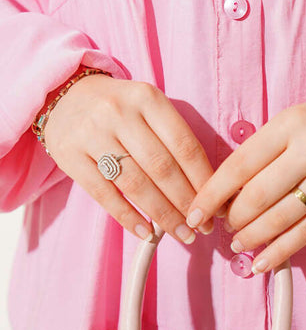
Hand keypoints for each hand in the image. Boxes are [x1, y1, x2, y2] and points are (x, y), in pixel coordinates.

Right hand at [44, 73, 224, 243]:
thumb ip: (173, 138)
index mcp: (147, 98)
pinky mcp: (70, 156)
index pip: (183, 144)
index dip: (202, 179)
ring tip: (181, 234)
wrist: (65, 95)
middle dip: (186, 202)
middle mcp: (120, 113)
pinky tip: (146, 232)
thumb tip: (205, 186)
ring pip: (135, 184)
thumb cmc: (120, 108)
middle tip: (202, 226)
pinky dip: (127, 217)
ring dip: (162, 215)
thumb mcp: (148, 106)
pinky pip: (104, 194)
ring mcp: (93, 134)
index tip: (215, 204)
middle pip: (161, 167)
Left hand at [185, 74, 305, 273]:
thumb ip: (265, 147)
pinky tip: (261, 261)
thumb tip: (229, 188)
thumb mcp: (296, 117)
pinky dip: (280, 251)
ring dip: (251, 237)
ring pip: (278, 219)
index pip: (239, 165)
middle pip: (255, 196)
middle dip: (231, 218)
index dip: (211, 194)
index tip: (195, 210)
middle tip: (222, 225)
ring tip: (237, 242)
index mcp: (290, 124)